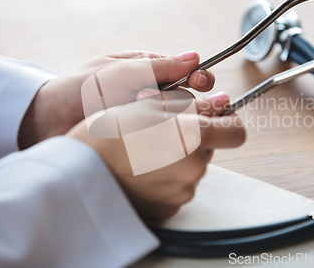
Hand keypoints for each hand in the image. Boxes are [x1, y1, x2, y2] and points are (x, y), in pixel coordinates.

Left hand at [18, 50, 215, 148]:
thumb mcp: (120, 72)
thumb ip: (157, 66)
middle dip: (186, 102)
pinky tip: (160, 140)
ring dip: (173, 120)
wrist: (46, 123)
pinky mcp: (140, 143)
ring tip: (155, 122)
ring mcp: (146, 120)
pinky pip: (163, 140)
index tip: (203, 84)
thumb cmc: (79, 90)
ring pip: (178, 121)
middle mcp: (150, 95)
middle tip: (181, 107)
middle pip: (186, 99)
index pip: (185, 73)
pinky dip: (165, 138)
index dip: (198, 78)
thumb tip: (195, 57)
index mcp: (146, 71)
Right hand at [67, 92, 245, 221]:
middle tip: (159, 128)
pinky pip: (177, 187)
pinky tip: (141, 168)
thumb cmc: (108, 134)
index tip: (212, 116)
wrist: (78, 173)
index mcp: (193, 139)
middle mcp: (194, 170)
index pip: (236, 131)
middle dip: (192, 136)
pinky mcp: (168, 209)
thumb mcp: (149, 106)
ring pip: (192, 167)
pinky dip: (165, 177)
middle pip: (209, 148)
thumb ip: (191, 104)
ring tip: (144, 149)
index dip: (227, 120)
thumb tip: (220, 104)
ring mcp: (181, 193)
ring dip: (177, 156)